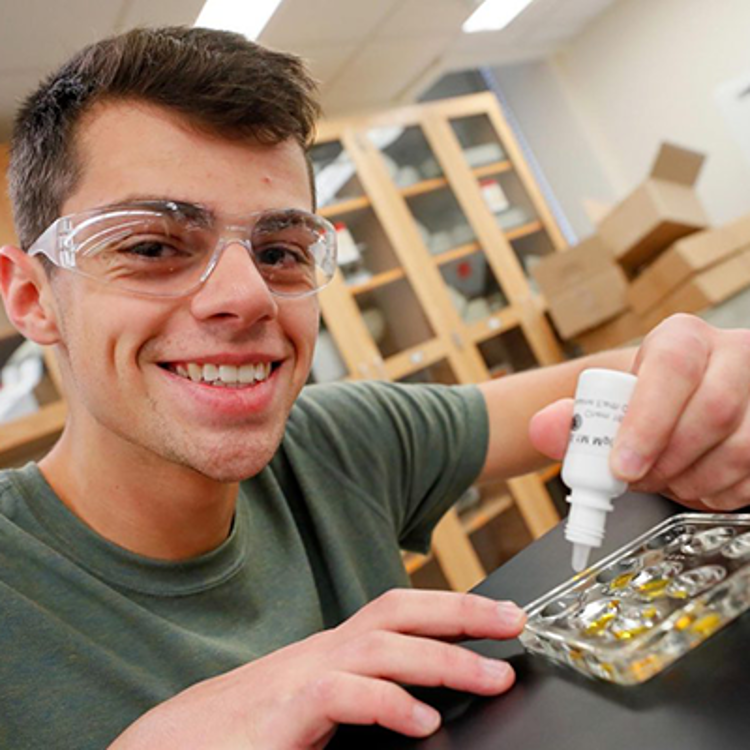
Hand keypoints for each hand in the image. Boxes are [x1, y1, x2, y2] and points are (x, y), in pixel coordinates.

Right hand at [109, 589, 524, 748]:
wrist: (174, 743)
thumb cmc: (250, 729)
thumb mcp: (319, 707)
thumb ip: (366, 698)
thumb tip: (420, 703)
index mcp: (336, 650)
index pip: (399, 611)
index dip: (451, 607)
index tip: (499, 617)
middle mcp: (324, 651)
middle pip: (398, 610)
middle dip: (460, 611)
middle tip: (514, 621)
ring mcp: (303, 675)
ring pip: (380, 646)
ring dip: (441, 656)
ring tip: (491, 675)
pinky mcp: (284, 711)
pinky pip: (342, 694)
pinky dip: (387, 704)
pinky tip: (423, 723)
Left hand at [530, 314, 749, 510]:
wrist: (680, 405)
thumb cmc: (643, 403)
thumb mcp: (604, 404)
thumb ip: (570, 419)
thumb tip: (543, 430)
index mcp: (684, 339)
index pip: (673, 367)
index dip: (646, 422)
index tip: (622, 465)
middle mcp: (734, 355)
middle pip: (714, 410)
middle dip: (666, 460)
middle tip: (637, 479)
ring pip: (742, 447)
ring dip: (693, 481)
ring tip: (662, 481)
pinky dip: (719, 493)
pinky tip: (693, 484)